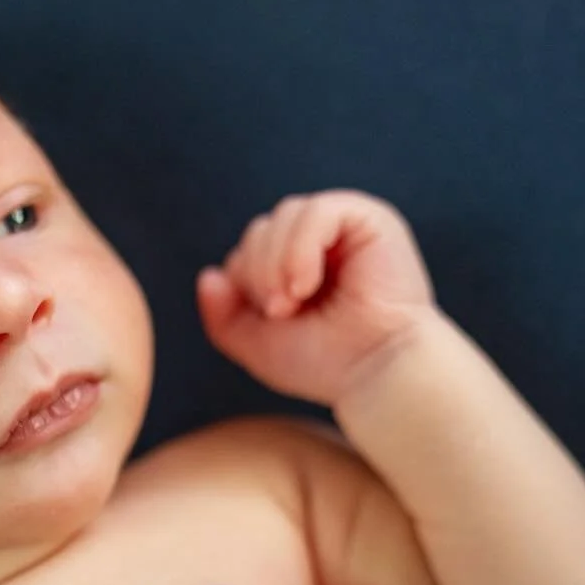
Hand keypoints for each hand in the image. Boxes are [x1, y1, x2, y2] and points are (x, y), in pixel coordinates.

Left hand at [196, 190, 439, 406]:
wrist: (375, 373)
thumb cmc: (325, 363)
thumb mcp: (257, 344)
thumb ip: (223, 315)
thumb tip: (208, 275)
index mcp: (298, 267)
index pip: (248, 250)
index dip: (245, 281)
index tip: (269, 318)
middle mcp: (324, 243)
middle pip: (262, 229)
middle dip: (257, 272)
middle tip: (280, 311)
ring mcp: (347, 228)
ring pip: (284, 215)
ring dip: (275, 262)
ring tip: (292, 301)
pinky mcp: (371, 219)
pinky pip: (318, 211)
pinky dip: (301, 248)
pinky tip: (306, 283)